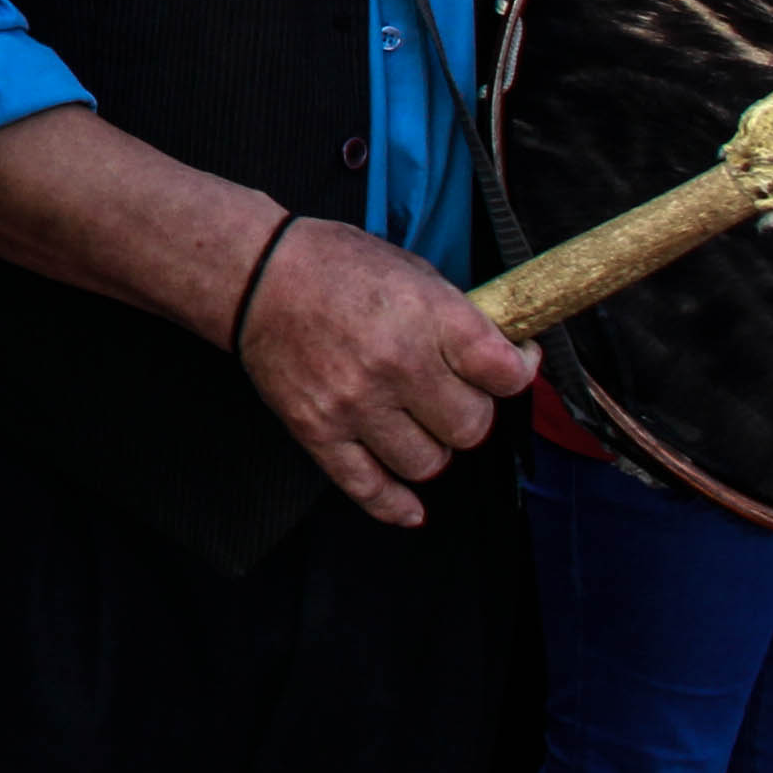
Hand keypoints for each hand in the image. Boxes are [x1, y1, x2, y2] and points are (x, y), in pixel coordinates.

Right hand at [234, 210, 533, 526]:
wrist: (254, 274)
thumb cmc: (332, 265)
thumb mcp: (411, 270)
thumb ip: (457, 317)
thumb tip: (505, 354)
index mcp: (425, 317)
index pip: (504, 374)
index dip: (518, 373)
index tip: (512, 369)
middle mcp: (395, 364)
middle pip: (471, 427)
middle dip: (469, 410)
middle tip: (451, 392)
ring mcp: (355, 403)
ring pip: (428, 463)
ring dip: (431, 447)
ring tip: (415, 423)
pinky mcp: (319, 431)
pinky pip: (370, 488)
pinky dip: (395, 505)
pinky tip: (410, 506)